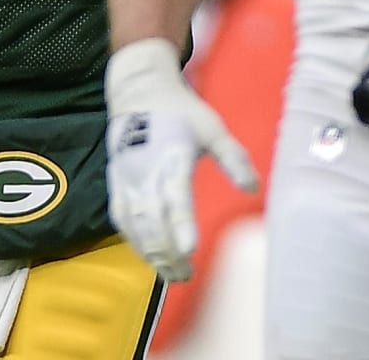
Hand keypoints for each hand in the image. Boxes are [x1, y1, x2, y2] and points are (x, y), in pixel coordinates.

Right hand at [105, 38, 257, 281]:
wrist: (140, 94)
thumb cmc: (182, 113)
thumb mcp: (213, 128)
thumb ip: (233, 158)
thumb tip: (253, 188)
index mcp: (173, 155)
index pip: (176, 195)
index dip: (181, 223)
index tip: (189, 249)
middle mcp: (146, 170)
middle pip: (154, 219)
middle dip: (168, 251)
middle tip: (186, 274)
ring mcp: (127, 179)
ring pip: (136, 225)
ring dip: (152, 253)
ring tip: (172, 274)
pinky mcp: (116, 184)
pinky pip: (123, 220)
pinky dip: (135, 242)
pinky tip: (151, 258)